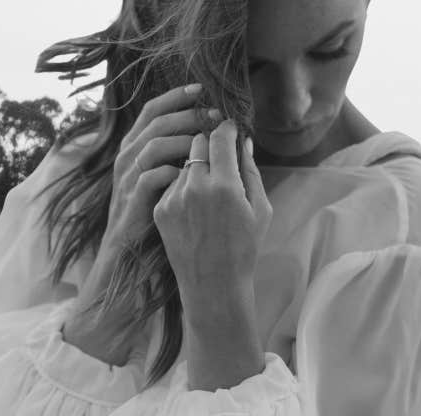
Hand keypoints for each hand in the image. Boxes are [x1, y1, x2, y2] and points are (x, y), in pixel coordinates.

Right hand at [76, 83, 217, 312]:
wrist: (130, 251)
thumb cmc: (156, 212)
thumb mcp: (168, 179)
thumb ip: (183, 155)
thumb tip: (216, 136)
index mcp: (137, 148)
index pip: (153, 111)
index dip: (175, 97)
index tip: (202, 89)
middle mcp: (129, 157)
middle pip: (156, 123)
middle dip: (187, 115)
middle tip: (214, 114)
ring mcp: (128, 178)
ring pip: (153, 146)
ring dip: (183, 140)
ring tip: (208, 142)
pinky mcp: (134, 200)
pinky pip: (152, 177)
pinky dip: (173, 171)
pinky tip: (192, 174)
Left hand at [154, 120, 271, 320]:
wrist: (213, 283)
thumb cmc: (244, 248)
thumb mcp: (261, 210)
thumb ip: (251, 172)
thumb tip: (244, 142)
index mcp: (226, 185)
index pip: (220, 137)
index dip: (226, 128)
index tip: (230, 127)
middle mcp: (196, 186)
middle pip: (197, 143)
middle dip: (209, 143)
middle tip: (219, 153)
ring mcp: (174, 197)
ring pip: (184, 163)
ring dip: (195, 166)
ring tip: (208, 190)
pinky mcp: (159, 208)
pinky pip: (172, 183)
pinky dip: (183, 186)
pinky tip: (195, 207)